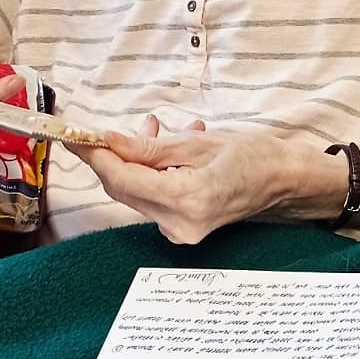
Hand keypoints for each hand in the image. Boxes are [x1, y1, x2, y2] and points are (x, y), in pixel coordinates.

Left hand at [74, 120, 288, 245]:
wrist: (285, 181)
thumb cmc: (254, 157)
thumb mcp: (199, 143)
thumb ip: (149, 147)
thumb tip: (108, 141)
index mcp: (186, 200)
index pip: (123, 178)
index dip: (95, 155)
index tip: (74, 135)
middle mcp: (179, 225)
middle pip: (124, 188)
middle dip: (113, 155)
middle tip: (109, 127)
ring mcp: (180, 231)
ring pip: (137, 191)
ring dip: (135, 160)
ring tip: (154, 129)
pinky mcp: (182, 228)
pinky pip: (152, 197)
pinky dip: (151, 172)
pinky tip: (166, 147)